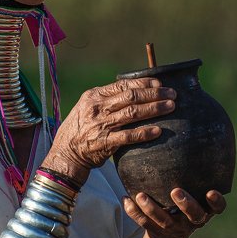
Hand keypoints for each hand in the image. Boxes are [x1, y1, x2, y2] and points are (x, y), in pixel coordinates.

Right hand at [42, 78, 175, 181]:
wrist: (65, 154)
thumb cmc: (80, 130)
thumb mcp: (87, 108)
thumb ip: (107, 100)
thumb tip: (134, 91)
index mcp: (94, 96)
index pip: (123, 84)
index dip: (144, 83)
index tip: (160, 83)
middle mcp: (97, 108)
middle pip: (132, 96)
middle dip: (155, 94)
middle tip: (172, 94)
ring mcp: (101, 125)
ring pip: (133, 113)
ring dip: (154, 109)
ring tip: (171, 107)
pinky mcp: (104, 143)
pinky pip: (128, 136)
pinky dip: (144, 132)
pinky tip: (158, 130)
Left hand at [123, 189, 226, 237]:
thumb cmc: (182, 214)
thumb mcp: (193, 205)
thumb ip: (193, 184)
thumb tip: (195, 141)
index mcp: (203, 214)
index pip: (218, 210)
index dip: (216, 202)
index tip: (211, 192)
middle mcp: (189, 223)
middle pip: (193, 216)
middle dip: (186, 204)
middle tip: (176, 191)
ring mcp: (172, 229)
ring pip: (163, 220)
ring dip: (151, 207)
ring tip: (141, 196)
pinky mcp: (154, 232)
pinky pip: (142, 223)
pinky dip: (132, 211)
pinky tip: (125, 199)